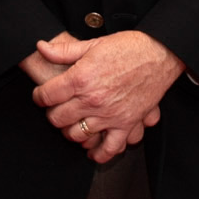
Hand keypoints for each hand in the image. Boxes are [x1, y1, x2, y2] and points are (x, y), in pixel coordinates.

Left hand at [31, 31, 181, 159]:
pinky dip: (98, 153)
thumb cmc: (128, 47)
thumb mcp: (93, 44)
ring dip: (70, 131)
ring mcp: (109, 115)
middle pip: (57, 118)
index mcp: (81, 78)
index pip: (46, 96)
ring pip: (77, 135)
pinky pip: (109, 148)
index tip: (41, 96)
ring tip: (72, 124)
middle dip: (52, 114)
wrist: (159, 53)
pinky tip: (92, 150)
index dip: (39, 96)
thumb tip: (41, 47)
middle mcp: (93, 100)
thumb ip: (64, 50)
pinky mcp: (126, 124)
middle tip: (56, 109)